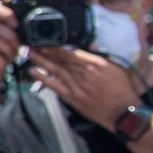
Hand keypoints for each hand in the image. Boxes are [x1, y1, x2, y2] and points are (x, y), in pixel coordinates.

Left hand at [27, 46, 141, 128]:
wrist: (124, 112)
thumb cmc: (122, 90)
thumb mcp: (116, 67)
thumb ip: (101, 56)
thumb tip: (91, 45)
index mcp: (96, 64)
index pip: (71, 52)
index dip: (57, 46)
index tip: (46, 40)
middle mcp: (84, 73)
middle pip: (61, 59)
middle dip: (45, 50)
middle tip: (31, 43)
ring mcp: (77, 85)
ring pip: (55, 69)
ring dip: (40, 60)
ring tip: (29, 53)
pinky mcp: (72, 97)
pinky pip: (54, 85)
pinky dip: (42, 78)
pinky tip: (33, 71)